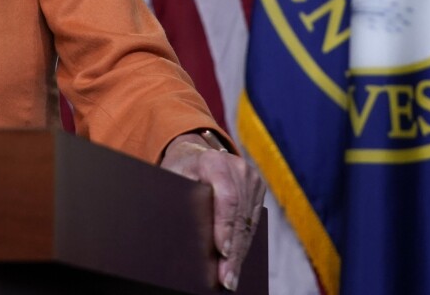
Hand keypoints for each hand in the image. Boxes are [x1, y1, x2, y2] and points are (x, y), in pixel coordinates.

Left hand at [160, 132, 265, 290]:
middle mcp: (237, 168)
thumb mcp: (171, 176)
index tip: (223, 252)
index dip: (225, 227)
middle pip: (239, 216)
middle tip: (227, 279)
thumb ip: (177, 197)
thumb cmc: (178, 168)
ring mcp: (251, 177)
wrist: (194, 151)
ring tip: (231, 278)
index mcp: (213, 161)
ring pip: (248, 222)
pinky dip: (245, 243)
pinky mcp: (258, 188)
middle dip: (233, 251)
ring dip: (241, 252)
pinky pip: (253, 221)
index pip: (226, 198)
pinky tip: (237, 261)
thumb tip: (172, 233)